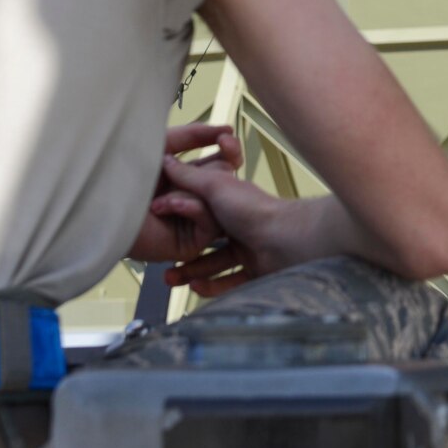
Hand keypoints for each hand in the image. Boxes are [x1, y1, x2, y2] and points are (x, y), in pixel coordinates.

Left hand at [125, 124, 242, 262]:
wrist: (98, 204)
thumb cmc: (120, 175)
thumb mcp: (160, 146)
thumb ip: (192, 135)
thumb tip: (229, 129)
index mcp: (184, 177)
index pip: (220, 162)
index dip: (228, 150)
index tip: (226, 137)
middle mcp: (190, 199)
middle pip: (224, 180)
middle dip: (217, 168)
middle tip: (210, 161)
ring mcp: (191, 223)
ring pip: (219, 200)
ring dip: (195, 188)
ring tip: (167, 189)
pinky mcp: (188, 244)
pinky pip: (210, 222)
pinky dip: (192, 208)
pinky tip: (167, 204)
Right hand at [148, 156, 327, 297]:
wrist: (287, 239)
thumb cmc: (253, 209)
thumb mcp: (215, 186)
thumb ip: (189, 177)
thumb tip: (165, 160)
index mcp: (232, 204)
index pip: (201, 212)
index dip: (181, 220)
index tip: (161, 226)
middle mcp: (241, 226)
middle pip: (206, 242)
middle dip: (182, 254)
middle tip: (163, 264)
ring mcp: (250, 250)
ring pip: (216, 264)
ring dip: (192, 273)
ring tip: (171, 279)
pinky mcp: (257, 272)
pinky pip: (230, 282)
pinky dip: (212, 286)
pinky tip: (195, 287)